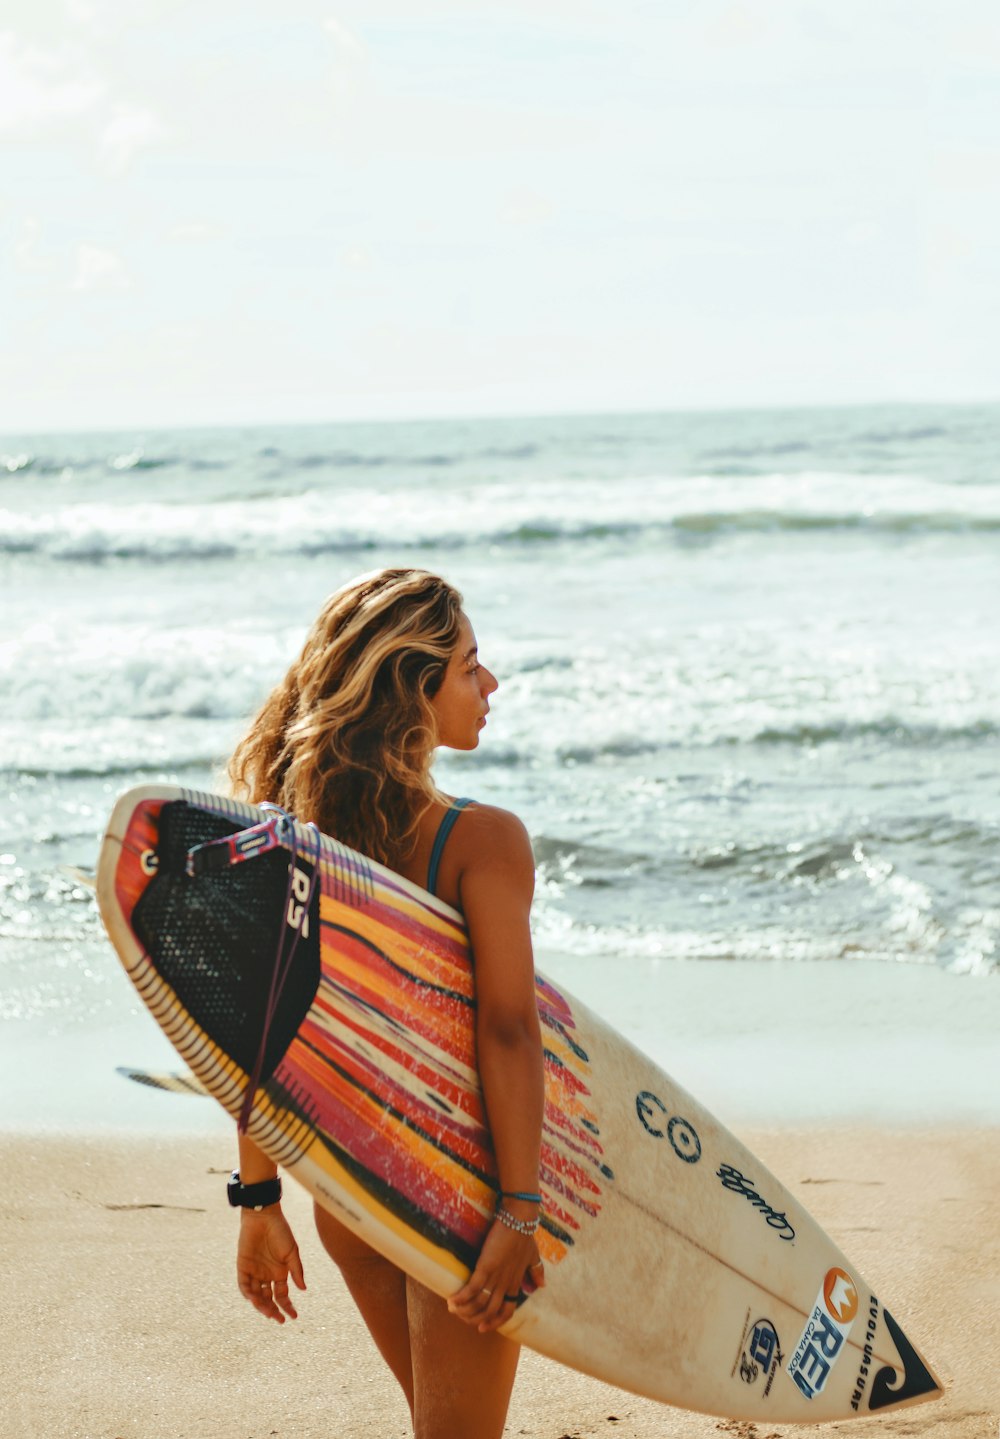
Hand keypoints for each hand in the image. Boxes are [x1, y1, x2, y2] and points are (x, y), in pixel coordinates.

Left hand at [236, 1205, 305, 1322]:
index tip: (294, 1316)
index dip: (287, 1306)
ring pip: (256, 1295)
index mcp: (279, 1273)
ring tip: (268, 1311)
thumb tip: (303, 1289)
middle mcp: (266, 1275)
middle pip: (268, 1299)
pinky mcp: (243, 1266)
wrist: (264, 1216)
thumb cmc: (280, 1231)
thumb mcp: (292, 1252)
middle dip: (273, 1310)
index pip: (282, 1296)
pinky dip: (248, 1293)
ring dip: (261, 1305)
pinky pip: (244, 1285)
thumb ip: (296, 1270)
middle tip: (279, 1319)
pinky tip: (255, 1299)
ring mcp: (254, 1272)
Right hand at [447, 1214, 545, 1332]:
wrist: (518, 1219)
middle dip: (475, 1319)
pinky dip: (461, 1297)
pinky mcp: (485, 1267)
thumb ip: (536, 1270)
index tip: (483, 1327)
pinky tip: (451, 1300)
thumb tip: (542, 1285)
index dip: (495, 1322)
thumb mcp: (533, 1255)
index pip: (507, 1311)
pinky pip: (472, 1288)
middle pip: (490, 1311)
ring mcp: (495, 1277)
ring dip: (465, 1310)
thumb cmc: (524, 1235)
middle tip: (463, 1318)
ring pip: (480, 1304)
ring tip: (453, 1309)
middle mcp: (505, 1284)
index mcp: (515, 1283)